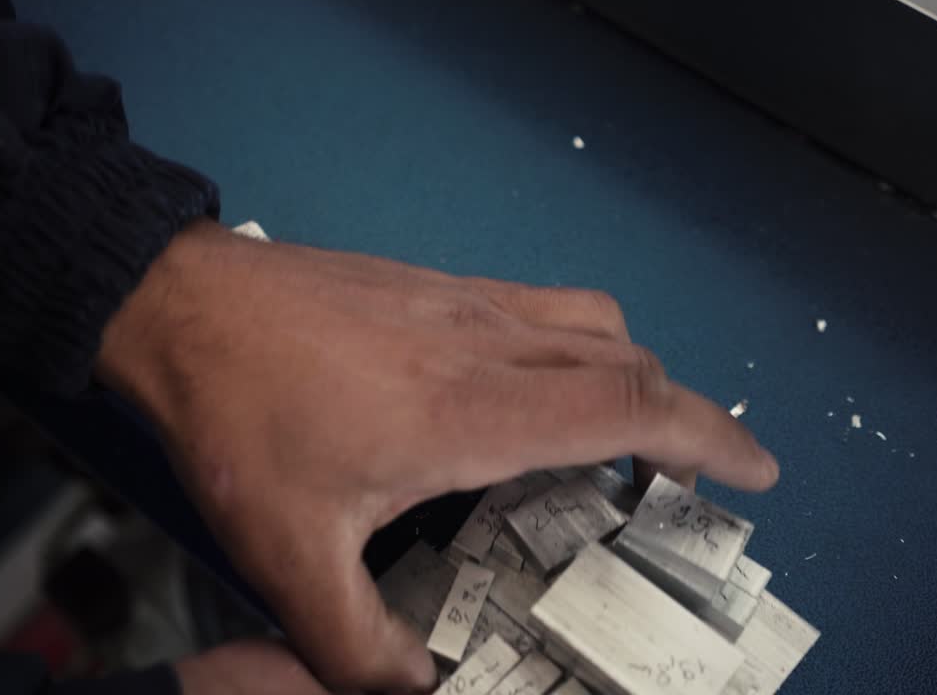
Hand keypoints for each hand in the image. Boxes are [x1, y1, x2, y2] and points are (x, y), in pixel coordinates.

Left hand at [98, 221, 777, 690]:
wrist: (177, 305)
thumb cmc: (237, 417)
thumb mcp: (289, 554)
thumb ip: (357, 644)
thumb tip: (410, 691)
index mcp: (476, 408)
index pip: (633, 409)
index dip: (712, 439)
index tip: (759, 471)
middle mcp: (489, 342)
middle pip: (630, 363)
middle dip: (681, 419)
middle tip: (679, 484)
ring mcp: (463, 301)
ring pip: (592, 323)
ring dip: (631, 375)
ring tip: (619, 438)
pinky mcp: (433, 283)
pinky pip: (541, 306)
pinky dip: (575, 347)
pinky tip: (529, 393)